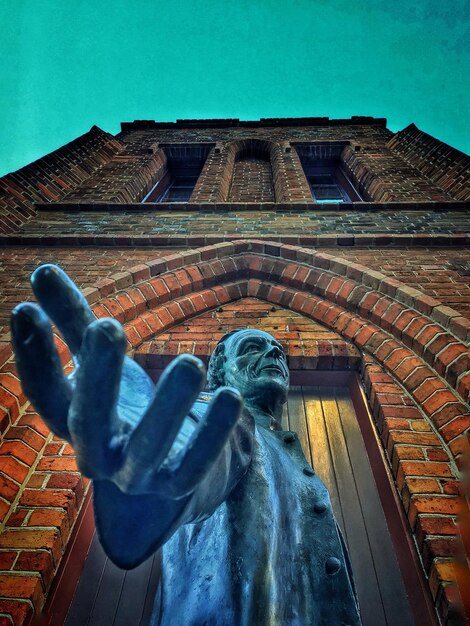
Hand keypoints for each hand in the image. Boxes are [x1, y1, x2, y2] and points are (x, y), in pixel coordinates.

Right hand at [11, 265, 241, 496]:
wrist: (157, 470)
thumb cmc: (122, 405)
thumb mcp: (99, 364)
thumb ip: (73, 321)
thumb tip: (41, 269)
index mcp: (74, 423)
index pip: (45, 394)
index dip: (33, 357)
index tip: (24, 309)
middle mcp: (97, 455)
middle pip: (89, 422)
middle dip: (97, 376)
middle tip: (107, 326)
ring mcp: (136, 476)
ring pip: (147, 447)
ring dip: (167, 407)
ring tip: (190, 363)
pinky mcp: (177, 485)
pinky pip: (194, 466)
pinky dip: (212, 434)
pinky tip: (230, 396)